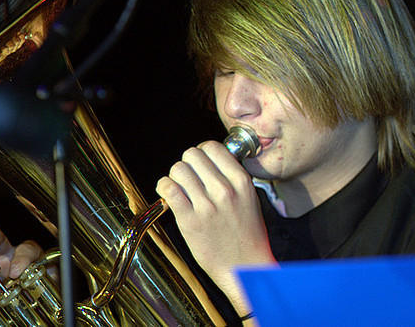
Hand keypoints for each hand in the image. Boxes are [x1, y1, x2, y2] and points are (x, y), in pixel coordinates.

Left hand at [156, 140, 276, 313]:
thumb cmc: (248, 235)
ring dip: (175, 177)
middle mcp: (224, 190)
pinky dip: (164, 187)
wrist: (244, 267)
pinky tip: (169, 194)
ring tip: (180, 188)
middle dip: (187, 164)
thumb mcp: (250, 198)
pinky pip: (169, 189)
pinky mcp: (190, 220)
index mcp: (241, 181)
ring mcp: (206, 205)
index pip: (212, 147)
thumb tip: (210, 158)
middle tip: (189, 177)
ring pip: (178, 169)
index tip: (200, 163)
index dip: (202, 152)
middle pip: (192, 155)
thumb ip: (232, 177)